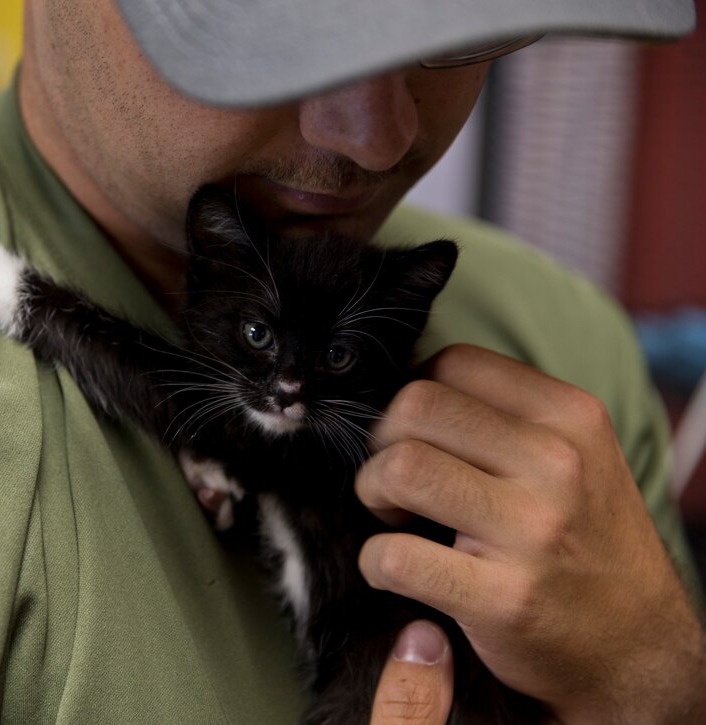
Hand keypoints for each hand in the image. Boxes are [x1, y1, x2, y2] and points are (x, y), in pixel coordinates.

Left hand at [355, 344, 705, 722]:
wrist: (639, 648)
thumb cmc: (585, 540)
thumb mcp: (576, 455)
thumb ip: (505, 416)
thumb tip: (403, 389)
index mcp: (570, 417)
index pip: (454, 362)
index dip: (413, 394)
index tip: (414, 432)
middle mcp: (557, 465)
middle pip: (415, 406)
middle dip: (381, 440)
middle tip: (393, 476)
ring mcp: (532, 532)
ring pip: (400, 468)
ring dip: (372, 491)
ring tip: (392, 514)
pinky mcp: (504, 599)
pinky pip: (395, 556)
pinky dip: (375, 562)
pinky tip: (394, 568)